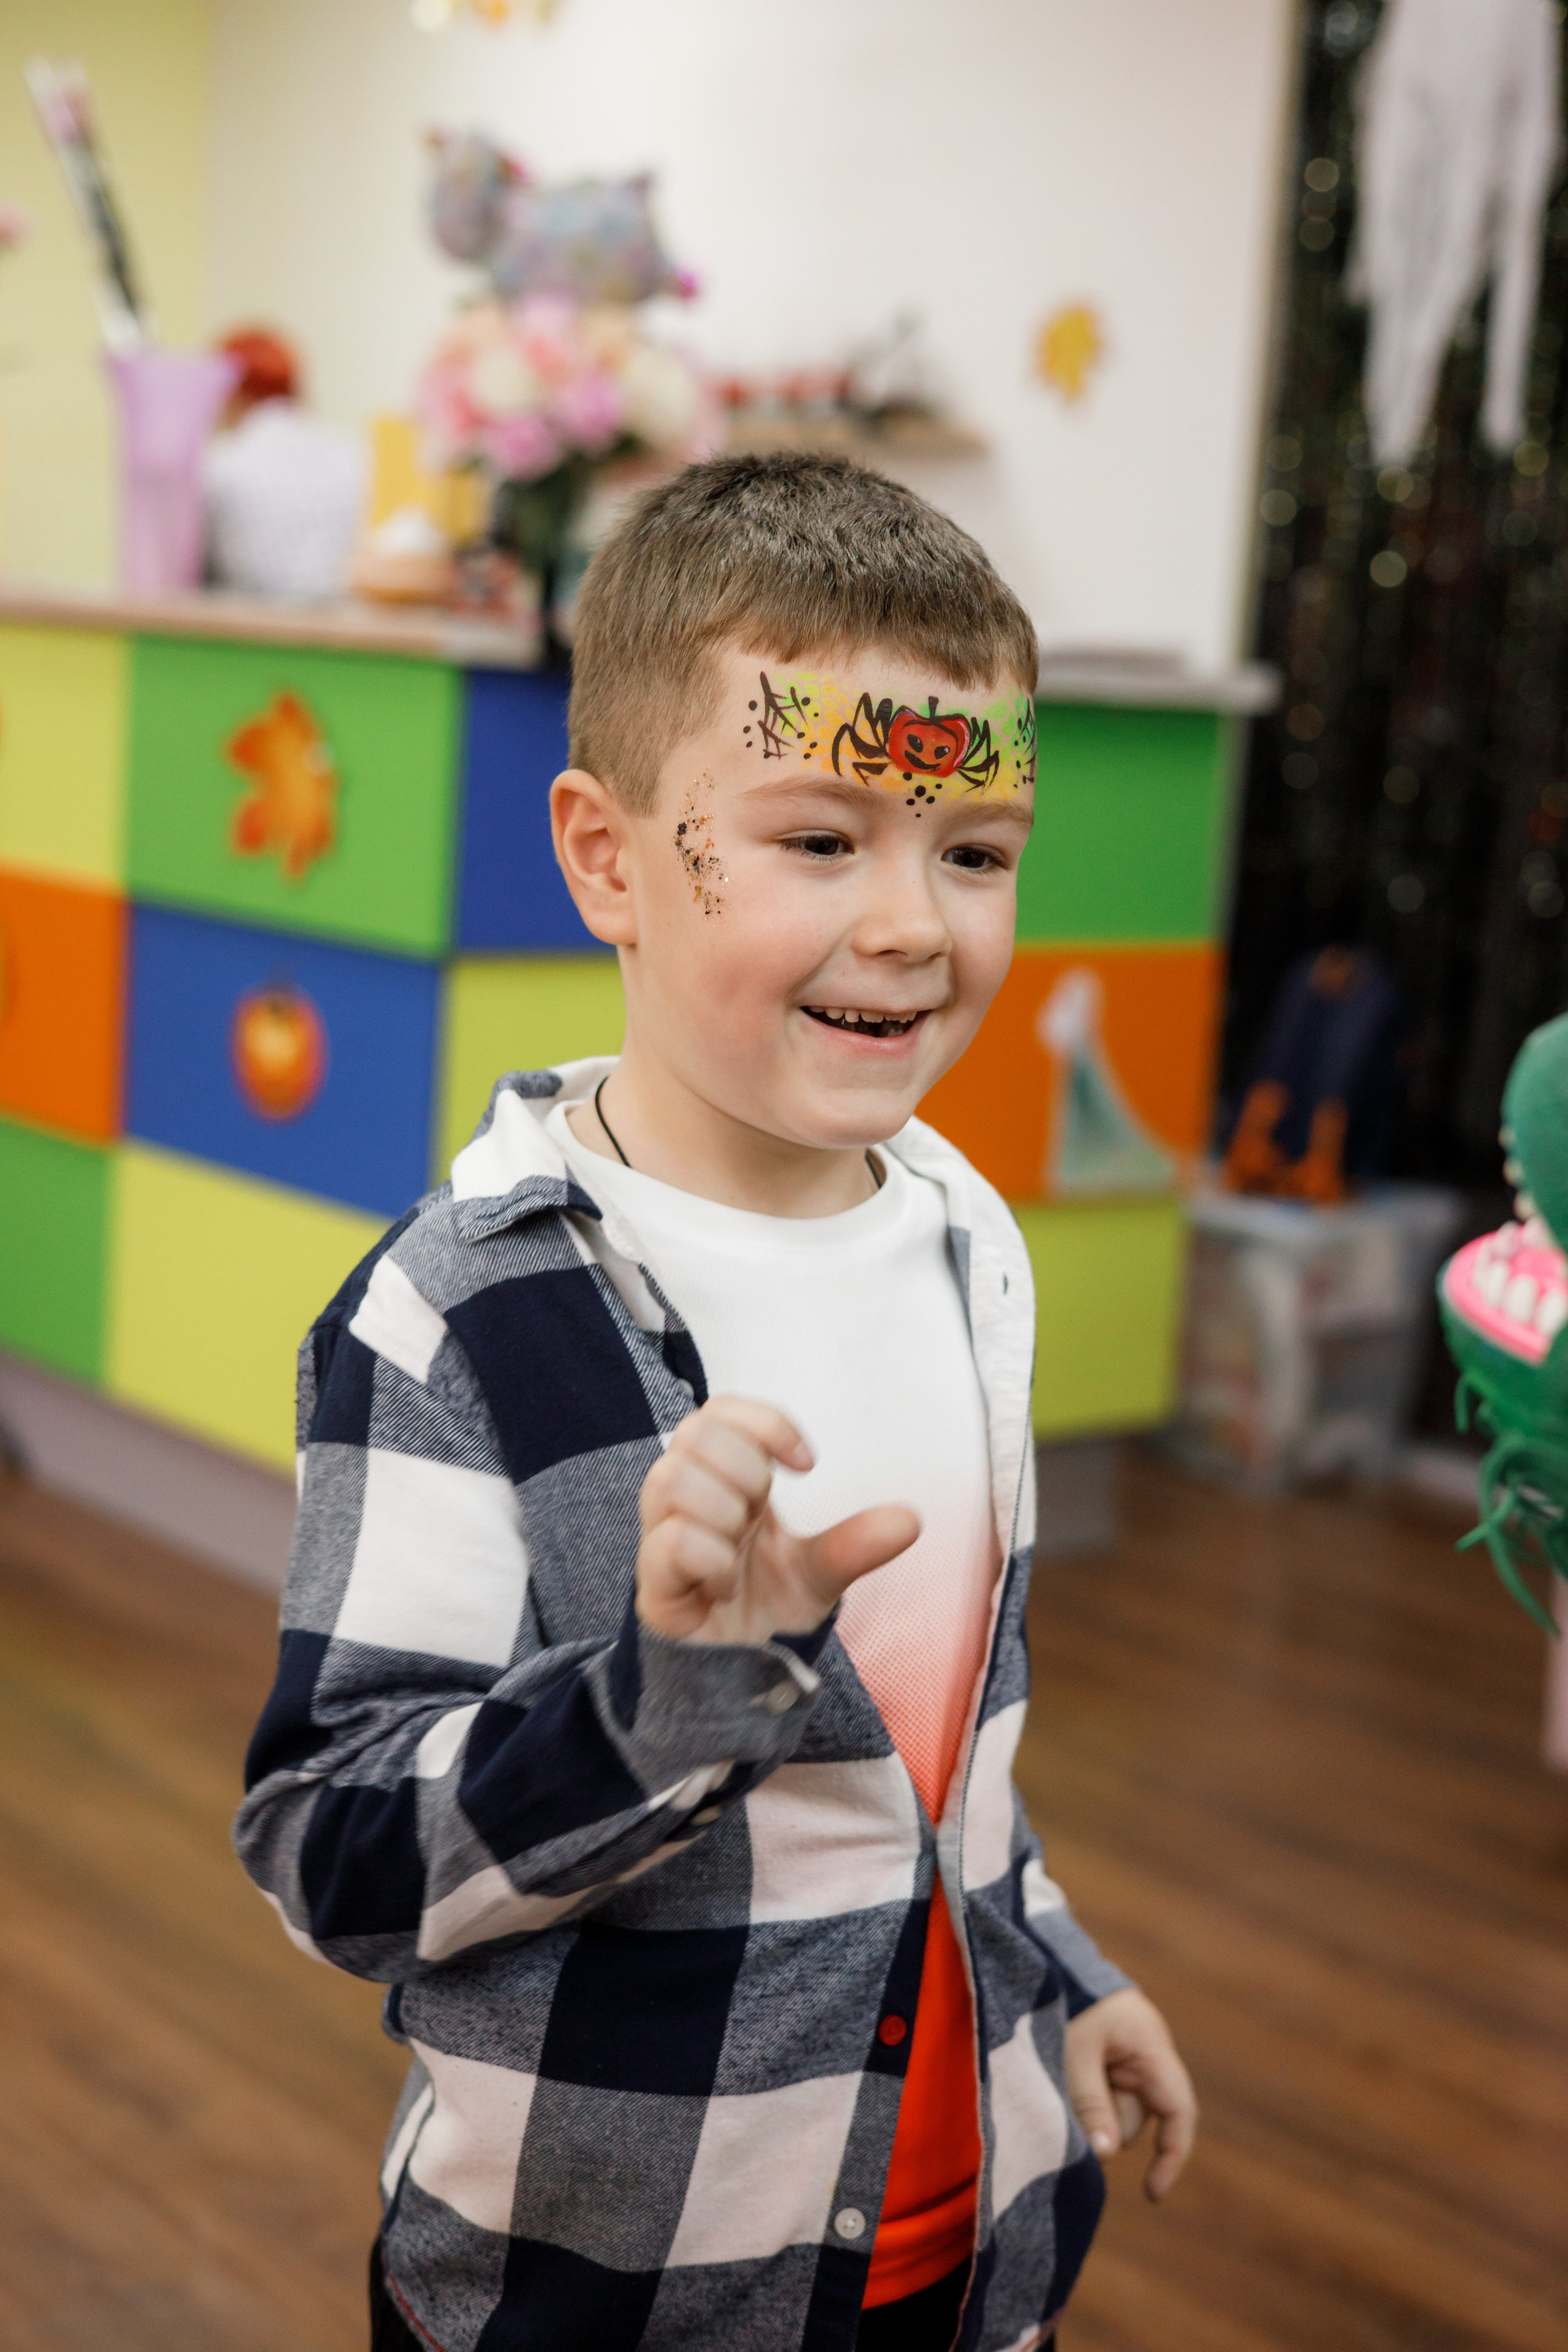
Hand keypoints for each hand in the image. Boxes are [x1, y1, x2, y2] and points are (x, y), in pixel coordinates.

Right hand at [636, 1396, 918, 1645]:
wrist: (746, 1677)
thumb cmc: (769, 1610)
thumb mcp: (821, 1573)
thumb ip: (855, 1544)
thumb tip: (909, 1520)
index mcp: (724, 1482)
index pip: (720, 1413)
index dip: (764, 1423)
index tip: (806, 1464)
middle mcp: (686, 1501)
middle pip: (696, 1433)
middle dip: (746, 1469)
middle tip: (761, 1518)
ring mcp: (661, 1539)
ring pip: (673, 1478)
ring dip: (723, 1511)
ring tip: (739, 1552)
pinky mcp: (652, 1585)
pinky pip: (671, 1540)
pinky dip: (712, 1558)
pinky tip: (724, 1586)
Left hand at [1065, 1987, 1196, 2201]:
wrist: (1049, 1957)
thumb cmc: (1066, 1997)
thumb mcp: (1074, 2050)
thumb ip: (1090, 2102)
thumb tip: (1106, 2157)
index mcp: (1151, 2048)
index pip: (1178, 2111)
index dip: (1172, 2155)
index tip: (1153, 2195)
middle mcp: (1145, 2059)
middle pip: (1133, 2120)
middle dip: (1103, 2128)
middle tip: (1062, 2105)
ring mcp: (1124, 2063)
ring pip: (1111, 2114)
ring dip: (1086, 2115)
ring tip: (1055, 2079)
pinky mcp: (1103, 2065)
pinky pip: (1097, 2100)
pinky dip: (1079, 2105)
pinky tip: (1058, 2086)